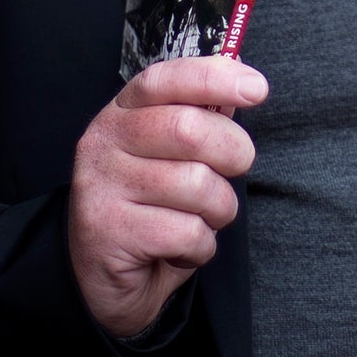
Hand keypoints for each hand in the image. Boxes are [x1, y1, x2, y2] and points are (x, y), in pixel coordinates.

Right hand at [69, 56, 267, 337]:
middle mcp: (104, 141)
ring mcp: (103, 186)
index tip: (256, 89)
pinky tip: (180, 249)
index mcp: (121, 113)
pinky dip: (201, 246)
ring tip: (200, 219)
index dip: (213, 78)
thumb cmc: (148, 207)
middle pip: (189, 129)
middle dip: (233, 152)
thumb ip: (200, 117)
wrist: (100, 279)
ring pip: (197, 185)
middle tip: (235, 170)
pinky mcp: (110, 232)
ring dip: (218, 209)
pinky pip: (188, 232)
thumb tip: (242, 80)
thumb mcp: (167, 156)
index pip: (165, 80)